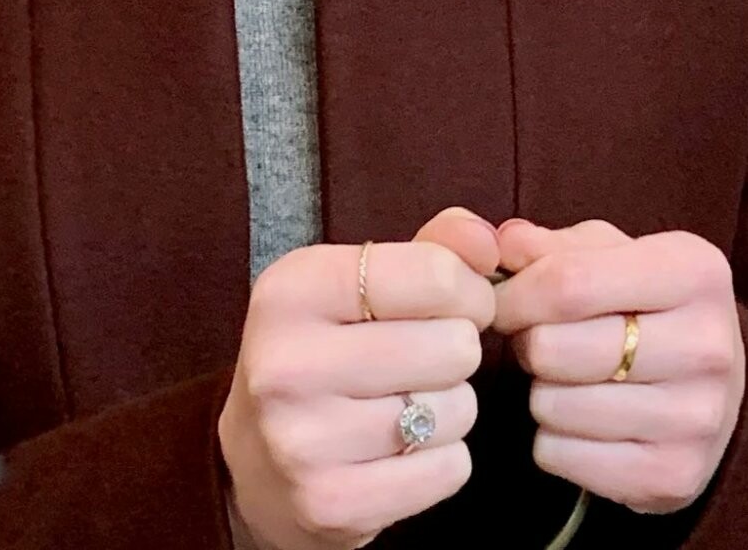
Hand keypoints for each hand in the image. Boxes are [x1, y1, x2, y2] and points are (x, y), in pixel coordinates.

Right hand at [218, 208, 498, 549]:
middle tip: (423, 358)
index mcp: (292, 289)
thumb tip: (490, 242)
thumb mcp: (356, 281)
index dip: (468, 289)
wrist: (256, 461)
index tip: (456, 303)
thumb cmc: (322, 350)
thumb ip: (431, 247)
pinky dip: (443, 459)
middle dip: (456, 350)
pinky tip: (404, 450)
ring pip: (457, 410)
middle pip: (454, 345)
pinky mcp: (333, 504)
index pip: (433, 275)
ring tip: (408, 402)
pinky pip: (449, 470)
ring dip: (451, 406)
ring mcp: (306, 440)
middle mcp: (289, 362)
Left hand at [489, 218, 744, 516]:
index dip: (514, 294)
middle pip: (554, 348)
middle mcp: (705, 345)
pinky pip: (559, 455)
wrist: (718, 388)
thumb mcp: (610, 254)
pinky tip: (581, 421)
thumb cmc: (645, 305)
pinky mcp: (674, 476)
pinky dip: (551, 440)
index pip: (567, 283)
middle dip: (526, 343)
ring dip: (540, 392)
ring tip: (566, 378)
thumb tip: (501, 245)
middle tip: (538, 340)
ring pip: (553, 406)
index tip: (499, 301)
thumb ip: (550, 245)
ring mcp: (695, 418)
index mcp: (692, 272)